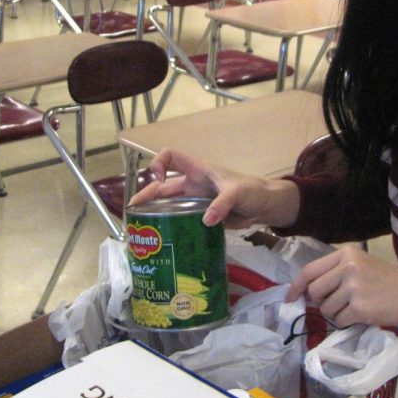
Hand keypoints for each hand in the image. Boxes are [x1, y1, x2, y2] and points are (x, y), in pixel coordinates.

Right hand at [128, 148, 300, 228]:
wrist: (265, 207)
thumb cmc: (253, 191)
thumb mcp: (239, 193)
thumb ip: (223, 203)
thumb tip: (206, 220)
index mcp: (198, 170)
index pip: (170, 156)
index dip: (159, 163)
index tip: (158, 179)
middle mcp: (192, 184)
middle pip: (162, 186)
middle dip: (145, 197)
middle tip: (132, 214)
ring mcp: (194, 202)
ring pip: (168, 206)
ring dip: (154, 215)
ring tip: (142, 230)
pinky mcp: (199, 218)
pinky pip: (180, 221)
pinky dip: (170, 228)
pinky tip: (163, 241)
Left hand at [285, 245, 397, 327]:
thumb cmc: (388, 280)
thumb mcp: (360, 266)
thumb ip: (334, 274)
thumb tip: (305, 293)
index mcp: (346, 254)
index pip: (310, 270)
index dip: (296, 286)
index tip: (290, 298)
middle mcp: (347, 267)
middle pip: (314, 291)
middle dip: (320, 302)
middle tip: (337, 304)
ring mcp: (353, 288)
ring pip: (325, 308)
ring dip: (336, 313)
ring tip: (355, 307)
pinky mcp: (360, 308)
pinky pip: (339, 320)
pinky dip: (346, 322)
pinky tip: (362, 315)